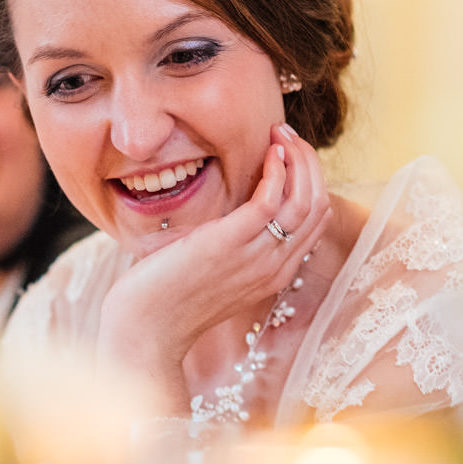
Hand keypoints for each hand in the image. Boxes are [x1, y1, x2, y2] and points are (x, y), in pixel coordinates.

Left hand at [95, 123, 331, 403]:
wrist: (145, 330)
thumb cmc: (168, 296)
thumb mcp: (212, 267)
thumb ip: (231, 242)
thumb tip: (229, 209)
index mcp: (274, 272)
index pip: (316, 218)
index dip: (310, 178)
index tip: (289, 150)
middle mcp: (274, 266)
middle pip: (318, 205)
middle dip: (308, 161)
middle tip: (286, 133)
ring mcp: (256, 258)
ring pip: (304, 200)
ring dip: (297, 158)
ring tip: (278, 133)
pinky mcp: (230, 244)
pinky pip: (271, 201)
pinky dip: (276, 171)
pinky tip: (267, 153)